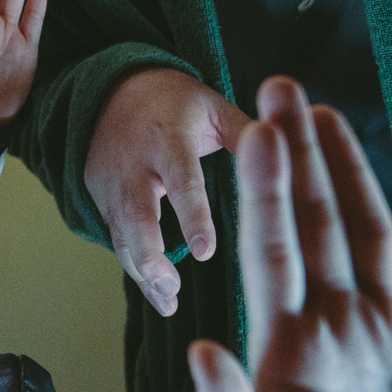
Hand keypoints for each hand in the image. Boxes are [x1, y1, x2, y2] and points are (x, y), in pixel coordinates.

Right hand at [82, 68, 251, 316]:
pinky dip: (134, 268)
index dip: (191, 215)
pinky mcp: (99, 197)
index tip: (204, 252)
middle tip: (173, 288)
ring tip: (169, 302)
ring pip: (120, 232)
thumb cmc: (177, 104)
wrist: (113, 89)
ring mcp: (111, 181)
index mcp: (168, 138)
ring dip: (141, 271)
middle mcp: (133, 162)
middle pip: (135, 213)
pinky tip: (159, 295)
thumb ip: (248, 135)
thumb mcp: (214, 108)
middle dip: (150, 254)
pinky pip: (115, 237)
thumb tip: (292, 158)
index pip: (180, 179)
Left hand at [190, 79, 391, 391]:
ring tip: (324, 114)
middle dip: (295, 156)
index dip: (262, 191)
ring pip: (369, 234)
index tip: (250, 132)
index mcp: (284, 348)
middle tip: (275, 86)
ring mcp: (390, 335)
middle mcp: (334, 326)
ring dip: (349, 174)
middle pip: (313, 223)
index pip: (270, 251)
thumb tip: (201, 350)